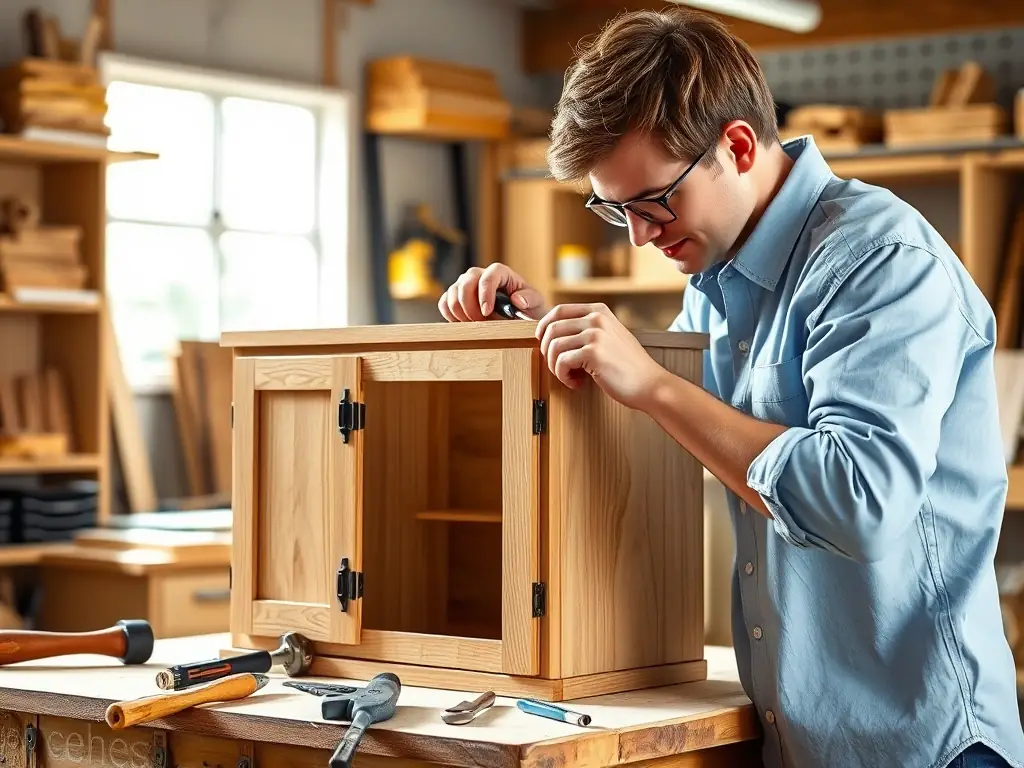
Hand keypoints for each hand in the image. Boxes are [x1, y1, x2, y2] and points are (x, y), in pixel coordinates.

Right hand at [437, 263, 546, 321]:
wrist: (518, 315)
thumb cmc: (528, 307)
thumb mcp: (535, 302)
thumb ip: (530, 298)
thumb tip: (517, 299)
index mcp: (500, 272)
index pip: (488, 276)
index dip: (485, 294)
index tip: (487, 313)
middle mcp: (479, 274)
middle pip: (465, 284)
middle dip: (471, 307)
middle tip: (481, 324)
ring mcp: (464, 284)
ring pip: (452, 293)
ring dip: (461, 313)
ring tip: (474, 325)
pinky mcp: (454, 295)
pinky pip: (444, 302)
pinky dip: (450, 315)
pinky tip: (463, 324)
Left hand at [536, 303, 666, 409]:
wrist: (650, 384)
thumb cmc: (629, 366)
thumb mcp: (610, 337)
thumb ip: (587, 330)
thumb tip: (554, 334)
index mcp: (599, 311)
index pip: (559, 310)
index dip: (544, 326)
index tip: (542, 340)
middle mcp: (596, 318)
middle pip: (552, 328)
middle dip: (547, 350)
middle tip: (558, 366)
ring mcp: (595, 334)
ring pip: (554, 346)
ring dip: (555, 366)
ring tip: (570, 376)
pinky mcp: (593, 353)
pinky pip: (561, 362)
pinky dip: (563, 376)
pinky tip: (577, 382)